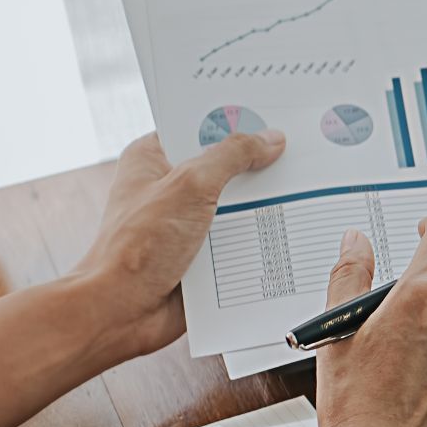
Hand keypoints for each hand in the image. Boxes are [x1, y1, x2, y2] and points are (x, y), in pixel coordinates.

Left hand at [71, 131, 285, 358]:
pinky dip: (261, 239)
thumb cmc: (137, 247)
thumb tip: (270, 140)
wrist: (123, 311)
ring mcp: (187, 223)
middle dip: (258, 165)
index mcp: (153, 159)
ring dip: (263, 206)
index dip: (235, 121)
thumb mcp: (190, 185)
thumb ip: (232, 157)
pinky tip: (288, 231)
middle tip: (300, 153)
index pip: (200, 128)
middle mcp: (169, 188)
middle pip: (225, 166)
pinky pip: (240, 240)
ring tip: (304, 191)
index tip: (274, 115)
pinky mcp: (202, 255)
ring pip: (237, 205)